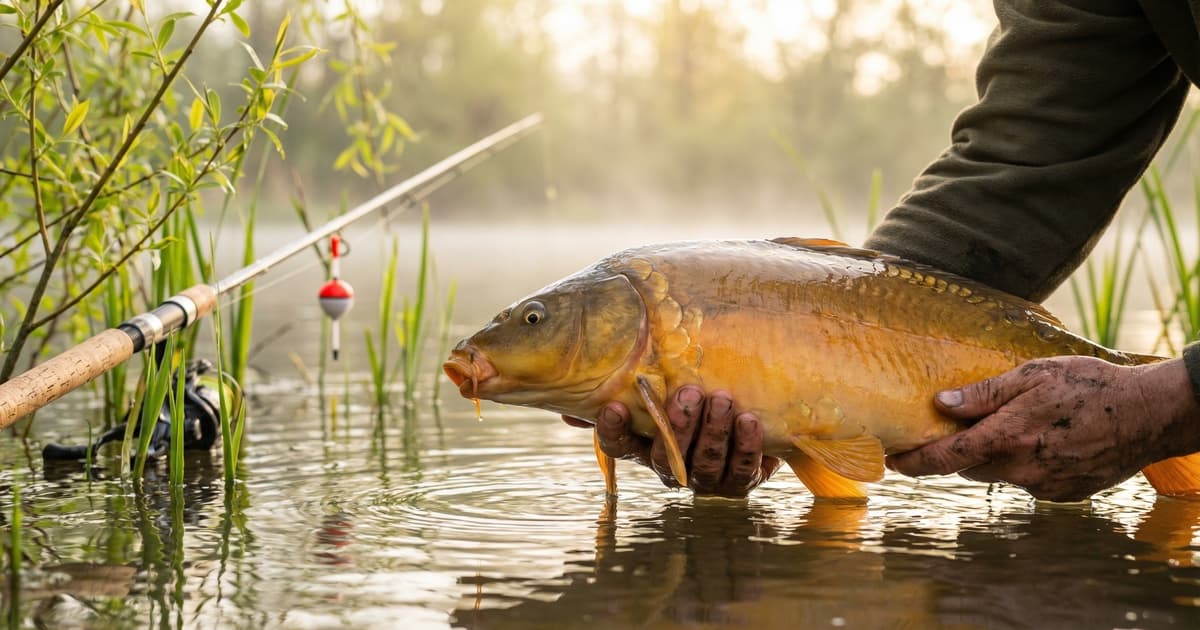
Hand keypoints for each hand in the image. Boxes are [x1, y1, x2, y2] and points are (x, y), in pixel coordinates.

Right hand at [561, 386, 780, 496]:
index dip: (613, 430)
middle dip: (677, 425)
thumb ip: (625, 386)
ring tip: (722, 400)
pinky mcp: (740, 481)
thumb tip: (568, 408)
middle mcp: (671, 466)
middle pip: (664, 457)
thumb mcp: (664, 382)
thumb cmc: (699, 390)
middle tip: (689, 392)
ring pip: (704, 465)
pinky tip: (748, 420)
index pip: (618, 445)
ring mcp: (705, 478)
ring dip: (713, 433)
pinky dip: (746, 446)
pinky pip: (741, 470)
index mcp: (645, 444)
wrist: (753, 408)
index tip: (614, 406)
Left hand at [885, 356, 1199, 501]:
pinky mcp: (1064, 493)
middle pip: (967, 468)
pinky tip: (1041, 440)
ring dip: (990, 456)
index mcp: (1007, 438)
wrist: (1149, 415)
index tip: (891, 461)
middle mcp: (1021, 469)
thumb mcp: (1032, 375)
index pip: (944, 458)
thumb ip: (984, 394)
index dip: (913, 462)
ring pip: (998, 474)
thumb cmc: (1089, 385)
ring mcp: (1044, 486)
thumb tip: (940, 403)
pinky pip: (1028, 480)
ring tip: (1003, 428)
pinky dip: (1023, 463)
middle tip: (943, 432)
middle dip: (952, 453)